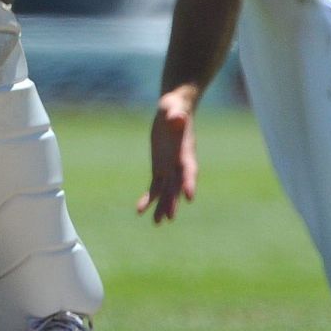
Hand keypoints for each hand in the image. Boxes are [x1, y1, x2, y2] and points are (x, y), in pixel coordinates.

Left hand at [137, 83, 200, 222]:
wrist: (174, 109)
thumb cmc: (175, 106)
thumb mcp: (173, 107)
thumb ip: (176, 114)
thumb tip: (177, 117)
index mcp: (185, 151)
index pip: (189, 170)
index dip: (189, 182)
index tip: (190, 197)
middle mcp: (180, 163)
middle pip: (177, 186)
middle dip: (173, 201)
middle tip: (169, 218)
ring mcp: (170, 167)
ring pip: (167, 191)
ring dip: (162, 206)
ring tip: (157, 223)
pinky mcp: (160, 168)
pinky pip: (155, 186)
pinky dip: (149, 198)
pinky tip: (141, 210)